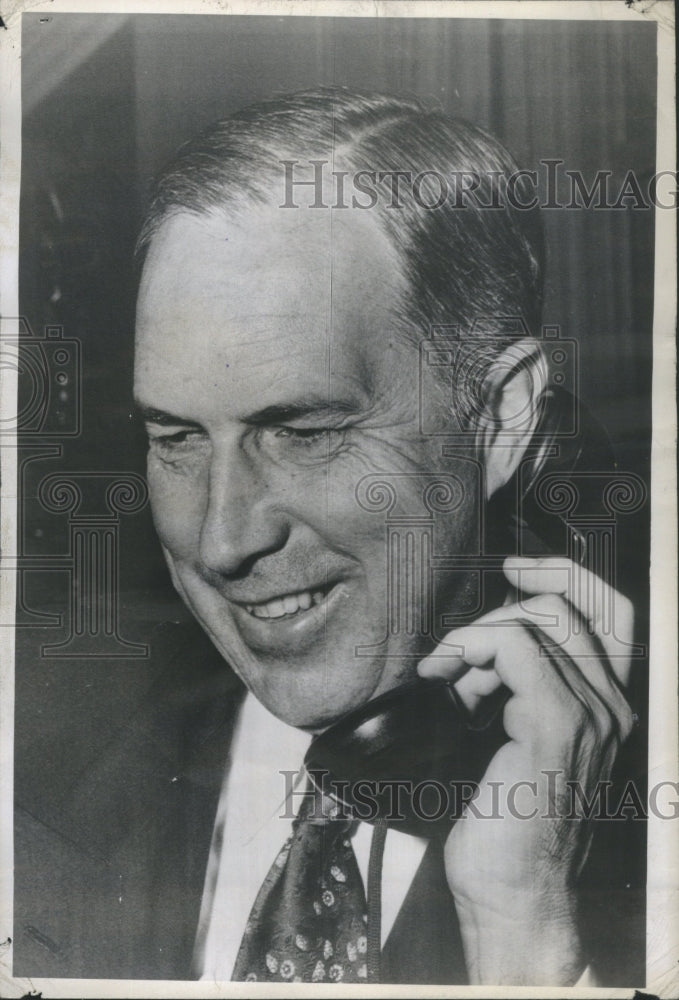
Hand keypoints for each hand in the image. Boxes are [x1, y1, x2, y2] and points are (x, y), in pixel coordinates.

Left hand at [418, 555, 634, 985]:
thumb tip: (475, 648)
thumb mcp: (514, 741)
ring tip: (444, 679)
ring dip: (475, 636)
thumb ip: (513, 688)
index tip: (514, 570)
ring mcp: (591, 714)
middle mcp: (612, 705)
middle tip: (452, 656)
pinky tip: (443, 676)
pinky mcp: (557, 725)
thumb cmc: (507, 826)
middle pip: (564, 606)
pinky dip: (469, 648)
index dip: (563, 574)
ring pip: (534, 621)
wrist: (513, 895)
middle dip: (496, 613)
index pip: (611, 610)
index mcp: (608, 705)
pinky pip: (513, 648)